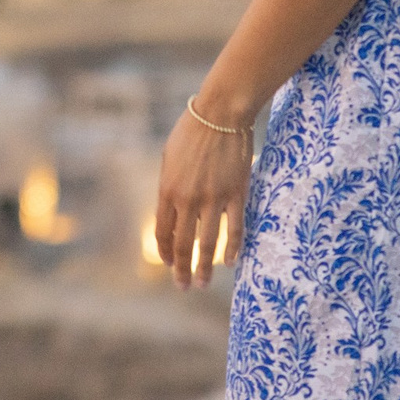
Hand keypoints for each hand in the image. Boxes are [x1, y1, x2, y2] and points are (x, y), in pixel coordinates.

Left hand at [153, 102, 255, 288]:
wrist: (220, 113)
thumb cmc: (192, 131)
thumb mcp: (169, 158)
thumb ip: (169, 187)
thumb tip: (170, 211)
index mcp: (167, 189)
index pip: (162, 231)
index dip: (165, 252)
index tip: (168, 264)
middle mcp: (188, 199)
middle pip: (182, 243)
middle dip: (182, 269)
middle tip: (184, 286)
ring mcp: (213, 199)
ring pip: (207, 244)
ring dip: (204, 267)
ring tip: (203, 284)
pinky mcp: (236, 194)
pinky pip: (234, 229)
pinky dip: (231, 248)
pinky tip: (229, 262)